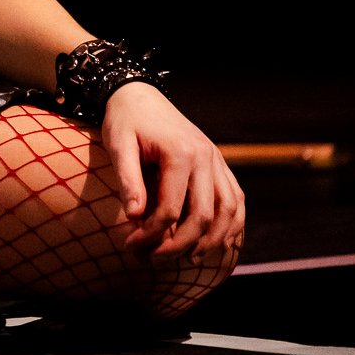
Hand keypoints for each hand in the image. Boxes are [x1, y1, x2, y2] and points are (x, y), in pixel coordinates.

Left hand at [101, 81, 245, 262]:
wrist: (140, 95)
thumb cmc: (125, 121)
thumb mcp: (118, 145)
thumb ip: (127, 179)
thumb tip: (135, 217)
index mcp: (181, 153)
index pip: (172, 208)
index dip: (153, 233)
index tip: (131, 245)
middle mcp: (207, 158)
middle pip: (206, 215)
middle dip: (182, 243)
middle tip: (157, 259)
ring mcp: (218, 160)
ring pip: (230, 210)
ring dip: (215, 239)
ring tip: (192, 259)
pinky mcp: (220, 163)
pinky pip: (237, 199)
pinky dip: (234, 224)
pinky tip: (222, 243)